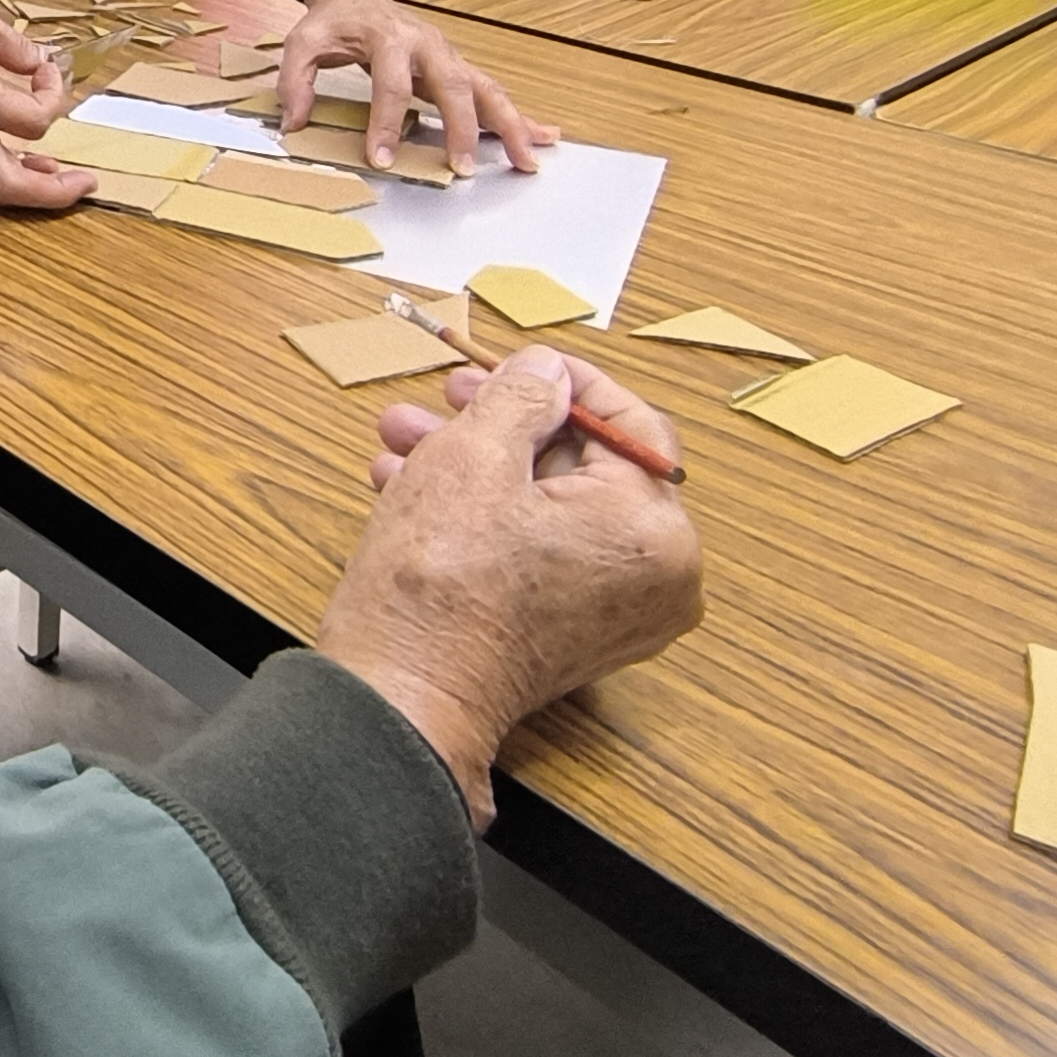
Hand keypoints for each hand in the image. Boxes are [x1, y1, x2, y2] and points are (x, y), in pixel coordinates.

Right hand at [0, 0, 86, 210]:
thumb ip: (13, 44)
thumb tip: (36, 62)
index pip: (34, 121)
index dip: (55, 97)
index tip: (49, 72)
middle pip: (11, 186)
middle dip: (55, 193)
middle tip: (85, 183)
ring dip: (29, 190)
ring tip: (56, 176)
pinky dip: (5, 174)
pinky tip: (21, 157)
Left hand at [278, 0, 553, 178]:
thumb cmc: (335, 22)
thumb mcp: (303, 42)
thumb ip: (295, 80)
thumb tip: (293, 123)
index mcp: (389, 39)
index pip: (391, 84)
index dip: (384, 122)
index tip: (380, 159)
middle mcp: (428, 46)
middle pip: (454, 85)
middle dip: (461, 128)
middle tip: (462, 168)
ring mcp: (449, 56)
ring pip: (487, 88)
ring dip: (510, 124)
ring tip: (528, 159)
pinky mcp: (459, 68)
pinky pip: (494, 92)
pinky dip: (520, 116)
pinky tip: (543, 137)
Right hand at [315, 347, 705, 827]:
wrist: (401, 693)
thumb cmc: (441, 585)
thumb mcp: (475, 454)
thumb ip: (522, 394)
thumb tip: (546, 372)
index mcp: (654, 531)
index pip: (629, 424)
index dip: (563, 381)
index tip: (515, 363)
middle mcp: (654, 579)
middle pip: (581, 467)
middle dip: (500, 425)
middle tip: (447, 398)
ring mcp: (614, 615)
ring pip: (547, 509)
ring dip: (474, 466)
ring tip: (404, 441)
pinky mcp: (570, 636)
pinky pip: (539, 552)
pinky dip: (484, 517)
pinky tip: (409, 488)